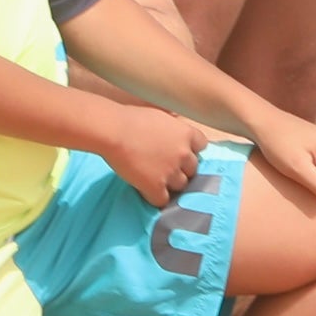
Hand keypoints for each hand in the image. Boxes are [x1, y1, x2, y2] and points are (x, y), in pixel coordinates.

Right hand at [88, 100, 206, 206]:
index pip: (202, 146)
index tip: (179, 152)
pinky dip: (156, 197)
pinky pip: (163, 200)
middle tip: (166, 167)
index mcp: (187, 134)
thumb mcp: (161, 115)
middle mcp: (184, 154)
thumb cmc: (132, 118)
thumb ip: (173, 125)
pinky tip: (147, 191)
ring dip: (171, 184)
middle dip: (182, 168)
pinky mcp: (155, 187)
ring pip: (181, 185)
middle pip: (193, 169)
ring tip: (156, 179)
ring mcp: (171, 172)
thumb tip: (176, 121)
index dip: (190, 150)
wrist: (114, 131)